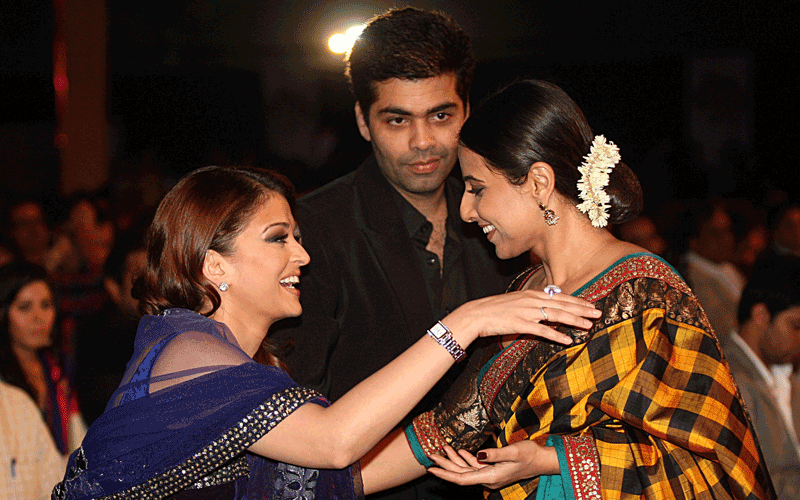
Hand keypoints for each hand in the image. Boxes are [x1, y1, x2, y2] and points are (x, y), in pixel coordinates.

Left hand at [427, 441, 557, 489]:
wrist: (542, 460)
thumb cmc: (529, 455)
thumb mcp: (512, 452)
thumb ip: (494, 454)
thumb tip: (477, 455)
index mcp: (490, 476)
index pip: (461, 478)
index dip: (445, 474)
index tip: (431, 468)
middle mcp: (488, 478)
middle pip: (460, 474)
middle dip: (445, 465)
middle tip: (431, 454)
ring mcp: (490, 475)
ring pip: (466, 469)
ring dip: (454, 459)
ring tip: (442, 448)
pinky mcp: (493, 470)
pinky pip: (475, 466)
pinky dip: (465, 458)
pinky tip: (460, 451)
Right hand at [443, 290, 600, 345]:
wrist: (476, 314)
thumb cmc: (495, 310)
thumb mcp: (517, 302)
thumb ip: (532, 304)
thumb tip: (546, 308)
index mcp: (532, 294)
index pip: (560, 296)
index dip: (577, 301)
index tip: (591, 305)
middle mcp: (532, 300)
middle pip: (562, 304)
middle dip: (582, 309)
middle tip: (598, 313)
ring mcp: (527, 311)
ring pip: (556, 315)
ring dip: (574, 320)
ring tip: (589, 325)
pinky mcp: (520, 323)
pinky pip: (542, 330)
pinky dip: (556, 335)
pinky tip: (567, 340)